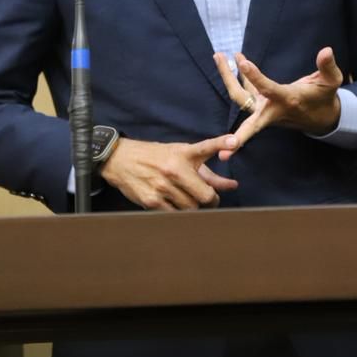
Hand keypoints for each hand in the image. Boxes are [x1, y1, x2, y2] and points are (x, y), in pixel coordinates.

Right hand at [98, 135, 239, 210]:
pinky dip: (179, 212)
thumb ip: (208, 172)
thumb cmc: (156, 156)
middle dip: (211, 200)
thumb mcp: (181, 156)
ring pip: (191, 209)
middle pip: (205, 196)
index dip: (221, 143)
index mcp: (182, 154)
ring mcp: (162, 187)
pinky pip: (175, 215)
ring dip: (194, 207)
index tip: (234, 141)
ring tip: (187, 198)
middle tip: (209, 199)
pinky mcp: (152, 201)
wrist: (121, 160)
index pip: (205, 148)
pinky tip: (174, 203)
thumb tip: (232, 185)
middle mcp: (173, 169)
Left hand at [213, 48, 343, 159]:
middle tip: (218, 58)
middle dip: (228, 81)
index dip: (254, 76)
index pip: (267, 89)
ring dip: (227, 76)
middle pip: (242, 98)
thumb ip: (328, 67)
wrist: (321, 120)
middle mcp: (270, 107)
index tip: (242, 61)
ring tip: (219, 55)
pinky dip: (238, 78)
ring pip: (239, 95)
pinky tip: (232, 61)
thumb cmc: (324, 98)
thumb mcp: (332, 82)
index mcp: (287, 100)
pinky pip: (245, 92)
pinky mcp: (262, 105)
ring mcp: (263, 108)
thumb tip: (327, 50)